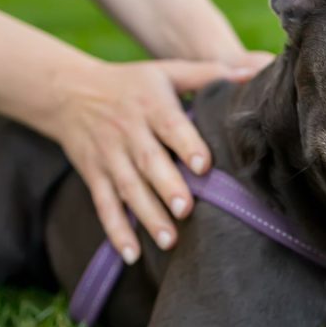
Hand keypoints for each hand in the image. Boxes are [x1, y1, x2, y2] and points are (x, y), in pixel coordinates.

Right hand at [45, 57, 268, 263]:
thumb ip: (209, 74)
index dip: (185, 144)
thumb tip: (256, 72)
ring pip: (128, 189)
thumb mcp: (166, 71)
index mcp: (150, 105)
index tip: (203, 166)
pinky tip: (131, 255)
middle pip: (148, 162)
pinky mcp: (94, 175)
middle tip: (187, 210)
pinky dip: (116, 230)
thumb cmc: (131, 83)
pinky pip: (104, 205)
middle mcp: (128, 131)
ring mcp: (109, 156)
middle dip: (167, 187)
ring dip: (147, 216)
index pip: (169, 125)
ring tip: (169, 240)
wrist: (68, 91)